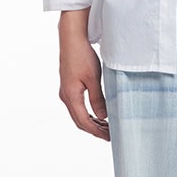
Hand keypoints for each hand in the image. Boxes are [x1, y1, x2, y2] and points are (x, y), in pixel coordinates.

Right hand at [58, 9, 109, 139]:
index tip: (109, 137)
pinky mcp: (69, 86)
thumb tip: (103, 117)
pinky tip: (98, 114)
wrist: (71, 39)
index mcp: (71, 96)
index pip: (84, 122)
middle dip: (95, 129)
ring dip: (92, 122)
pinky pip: (78, 106)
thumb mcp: (94, 79)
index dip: (97, 132)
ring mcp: (66, 91)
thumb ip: (98, 99)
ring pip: (78, 114)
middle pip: (80, 121)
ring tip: (106, 127)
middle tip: (110, 135)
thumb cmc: (82, 56)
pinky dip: (88, 113)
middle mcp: (66, 96)